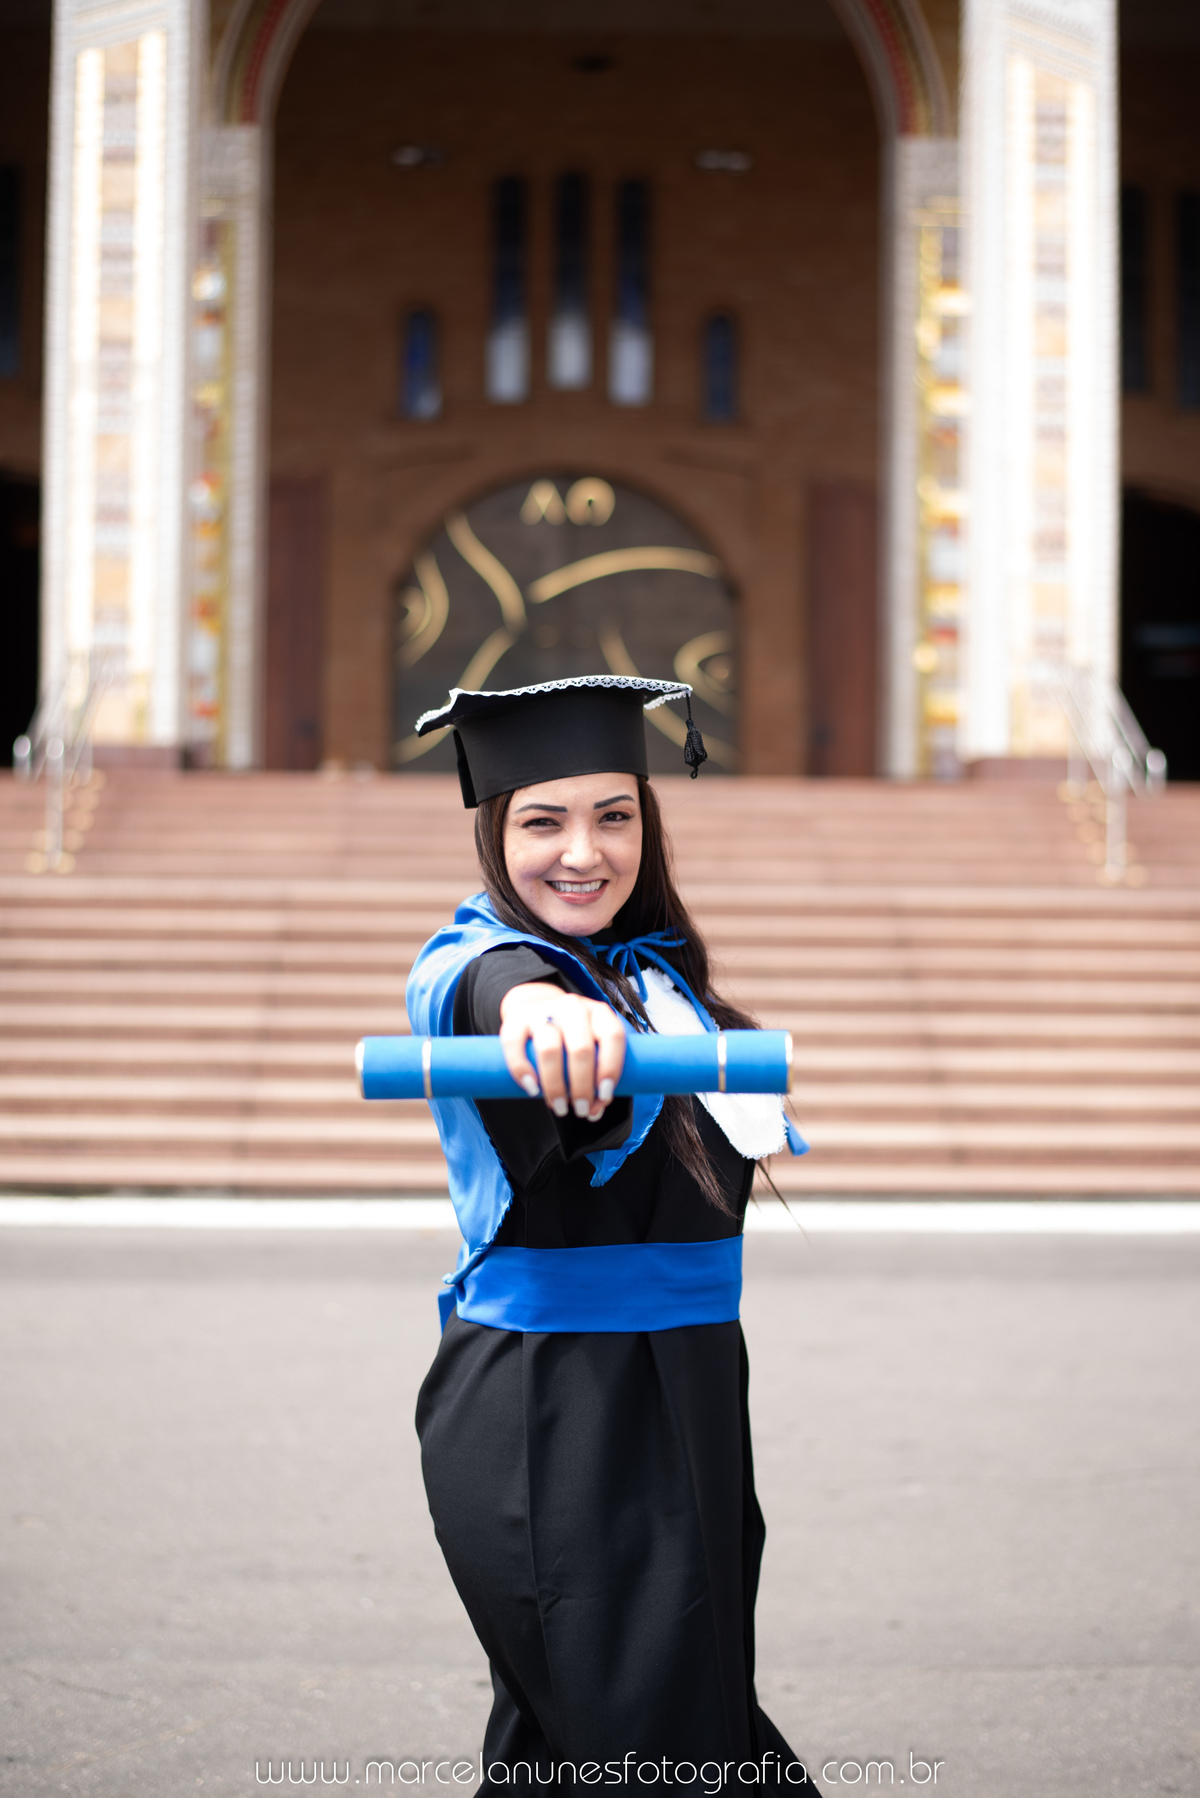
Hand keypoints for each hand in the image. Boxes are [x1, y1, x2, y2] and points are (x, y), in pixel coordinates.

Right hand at [498, 982, 626, 1121]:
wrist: (537, 1008)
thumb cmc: (572, 1038)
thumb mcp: (592, 1048)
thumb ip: (597, 1079)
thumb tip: (594, 1112)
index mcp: (599, 1013)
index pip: (612, 1037)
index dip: (611, 1068)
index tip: (604, 1096)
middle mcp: (572, 1007)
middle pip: (581, 1049)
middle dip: (582, 1086)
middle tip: (580, 1110)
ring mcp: (543, 1010)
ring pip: (549, 1049)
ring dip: (555, 1085)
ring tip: (558, 1107)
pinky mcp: (516, 1018)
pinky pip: (514, 1044)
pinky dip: (521, 1069)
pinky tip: (531, 1089)